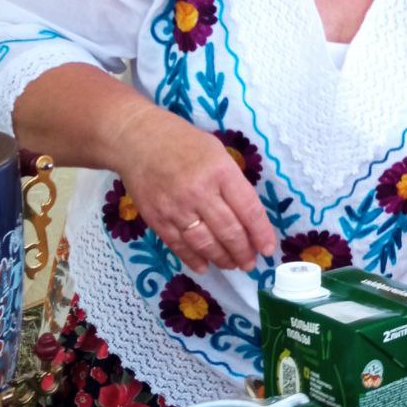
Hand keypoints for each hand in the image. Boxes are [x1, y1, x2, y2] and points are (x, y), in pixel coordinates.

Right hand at [109, 103, 275, 272]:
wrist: (138, 140)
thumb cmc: (184, 143)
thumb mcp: (218, 154)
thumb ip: (233, 182)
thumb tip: (248, 215)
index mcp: (221, 172)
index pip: (248, 209)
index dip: (261, 233)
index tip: (268, 248)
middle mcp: (200, 192)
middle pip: (228, 231)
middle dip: (243, 251)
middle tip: (251, 263)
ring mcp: (176, 208)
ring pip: (205, 243)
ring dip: (222, 258)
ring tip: (233, 265)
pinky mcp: (156, 219)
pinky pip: (178, 245)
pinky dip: (193, 259)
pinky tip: (205, 266)